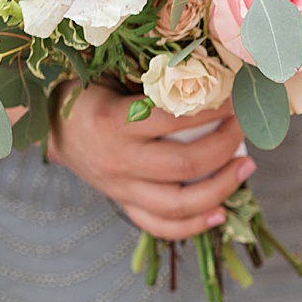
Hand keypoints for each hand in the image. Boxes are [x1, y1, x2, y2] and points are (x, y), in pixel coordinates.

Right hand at [45, 82, 254, 240]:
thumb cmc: (92, 94)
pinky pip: (160, 226)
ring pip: (177, 204)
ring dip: (221, 188)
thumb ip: (153, 81)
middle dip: (224, 146)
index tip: (235, 99)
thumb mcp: (113, 77)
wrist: (56, 128)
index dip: (212, 110)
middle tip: (245, 128)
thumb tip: (211, 74)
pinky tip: (221, 213)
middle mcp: (118, 161)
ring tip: (246, 167)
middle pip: (183, 165)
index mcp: (113, 122)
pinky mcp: (125, 204)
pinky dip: (193, 225)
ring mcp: (121, 188)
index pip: (173, 120)